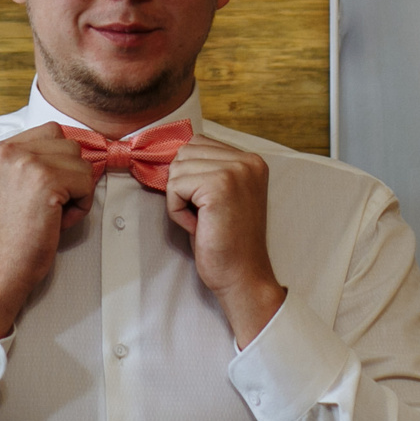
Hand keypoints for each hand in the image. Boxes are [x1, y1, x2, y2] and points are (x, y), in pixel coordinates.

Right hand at [0, 123, 95, 336]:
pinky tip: (57, 220)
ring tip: (52, 213)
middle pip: (70, 144)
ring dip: (77, 191)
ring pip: (82, 162)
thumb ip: (37, 159)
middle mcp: (9, 150)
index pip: (52, 131)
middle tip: (46, 206)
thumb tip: (83, 145)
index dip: (60, 162)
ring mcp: (27, 163)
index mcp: (0, 149)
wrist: (3, 266)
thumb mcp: (17, 184)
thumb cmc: (17, 232)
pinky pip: (86, 182)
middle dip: (70, 176)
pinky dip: (81, 205)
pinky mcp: (46, 180)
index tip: (41, 192)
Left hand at [163, 137, 284, 346]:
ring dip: (180, 199)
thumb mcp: (220, 196)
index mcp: (251, 160)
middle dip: (183, 185)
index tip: (205, 204)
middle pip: (185, 152)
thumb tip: (168, 152)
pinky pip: (175, 187)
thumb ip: (206, 169)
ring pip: (177, 168)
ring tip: (203, 221)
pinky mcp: (219, 186)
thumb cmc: (227, 241)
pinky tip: (198, 227)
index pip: (198, 143)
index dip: (188, 174)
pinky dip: (177, 210)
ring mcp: (235, 171)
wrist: (242, 276)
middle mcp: (247, 160)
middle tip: (204, 215)